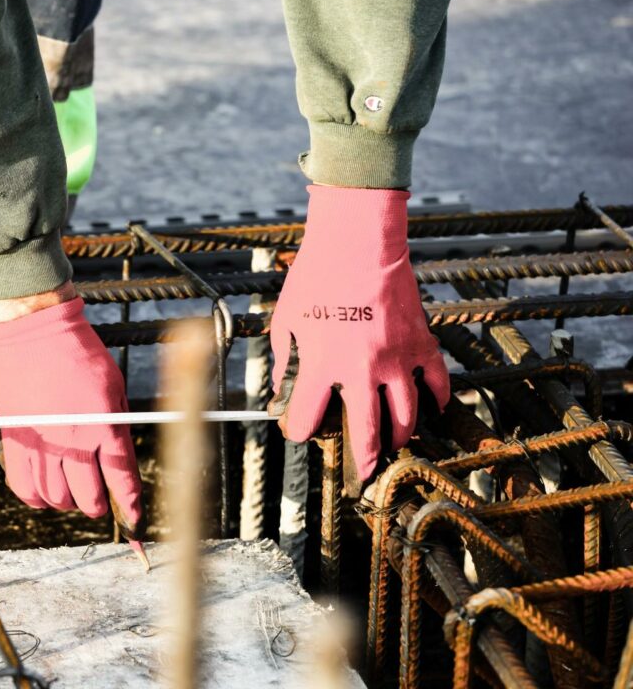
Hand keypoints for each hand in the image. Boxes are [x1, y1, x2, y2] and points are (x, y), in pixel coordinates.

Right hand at [0, 296, 143, 531]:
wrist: (35, 332)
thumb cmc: (80, 354)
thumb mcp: (114, 389)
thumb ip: (118, 431)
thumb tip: (122, 467)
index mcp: (104, 426)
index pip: (121, 481)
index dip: (130, 507)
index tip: (134, 522)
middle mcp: (73, 439)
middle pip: (87, 498)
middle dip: (98, 506)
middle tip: (99, 500)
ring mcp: (41, 442)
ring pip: (55, 498)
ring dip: (67, 502)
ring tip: (71, 491)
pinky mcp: (16, 439)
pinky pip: (23, 486)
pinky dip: (35, 497)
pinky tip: (44, 490)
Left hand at [268, 186, 449, 480]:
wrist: (357, 243)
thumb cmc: (316, 276)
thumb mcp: (286, 320)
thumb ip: (284, 359)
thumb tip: (281, 388)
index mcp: (323, 365)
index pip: (309, 417)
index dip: (299, 431)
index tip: (298, 433)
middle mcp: (362, 370)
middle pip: (368, 432)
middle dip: (363, 460)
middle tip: (362, 475)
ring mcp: (396, 358)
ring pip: (406, 415)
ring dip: (399, 435)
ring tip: (393, 443)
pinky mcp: (420, 342)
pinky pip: (436, 381)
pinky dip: (435, 400)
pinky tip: (429, 409)